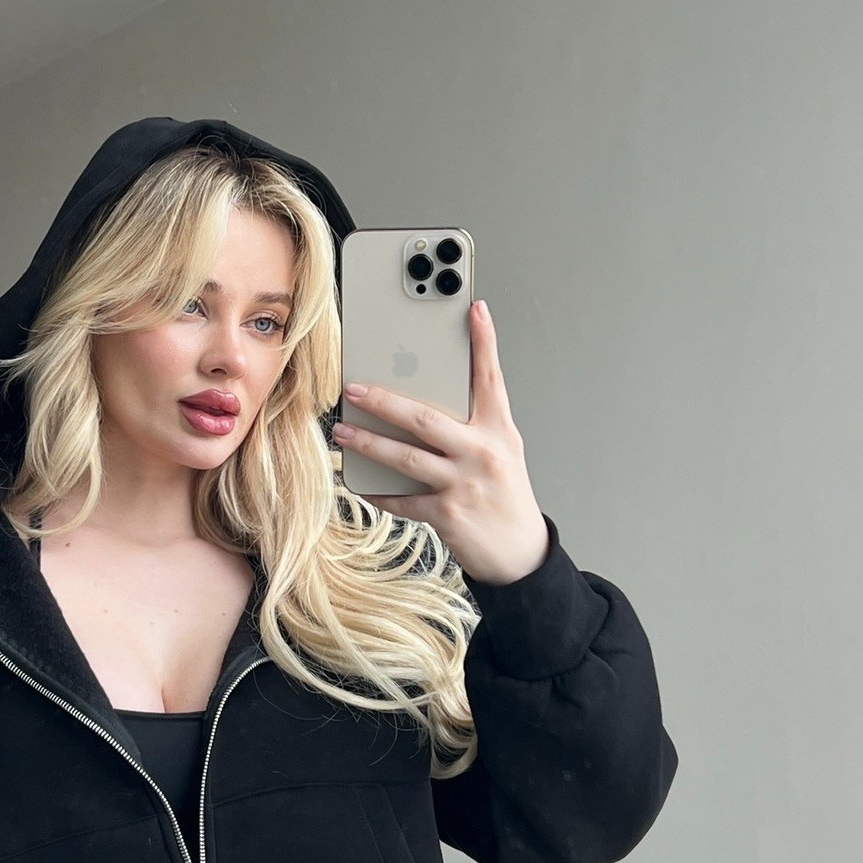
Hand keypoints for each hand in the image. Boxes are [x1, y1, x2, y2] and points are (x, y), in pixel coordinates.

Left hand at [331, 299, 550, 585]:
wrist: (520, 552)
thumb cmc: (505, 494)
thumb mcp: (501, 452)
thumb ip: (473, 426)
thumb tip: (425, 403)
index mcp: (499, 430)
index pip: (491, 379)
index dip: (484, 343)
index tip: (475, 310)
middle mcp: (483, 452)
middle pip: (426, 418)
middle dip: (384, 401)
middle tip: (354, 389)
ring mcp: (464, 483)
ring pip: (405, 457)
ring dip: (368, 443)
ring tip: (342, 432)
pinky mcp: (447, 513)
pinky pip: (402, 498)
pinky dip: (379, 492)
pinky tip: (359, 482)